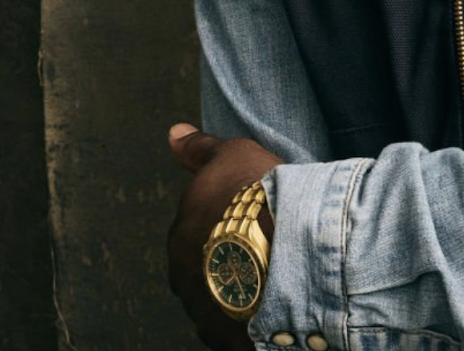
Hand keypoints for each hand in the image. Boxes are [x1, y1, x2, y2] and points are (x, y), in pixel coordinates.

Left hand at [167, 122, 280, 349]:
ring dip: (239, 288)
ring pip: (221, 298)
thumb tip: (174, 134)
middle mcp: (184, 277)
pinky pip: (239, 327)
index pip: (196, 231)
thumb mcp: (230, 154)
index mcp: (179, 236)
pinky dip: (253, 315)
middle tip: (262, 243)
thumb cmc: (257, 193)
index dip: (226, 222)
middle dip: (227, 258)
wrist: (289, 239)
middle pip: (204, 267)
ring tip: (273, 273)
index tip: (251, 217)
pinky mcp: (230, 338)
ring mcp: (206, 312)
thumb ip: (200, 149)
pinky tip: (275, 297)